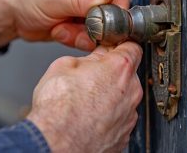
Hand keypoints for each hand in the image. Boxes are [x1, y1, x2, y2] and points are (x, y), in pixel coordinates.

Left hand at [0, 0, 130, 49]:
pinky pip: (90, 33)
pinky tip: (61, 31)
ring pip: (101, 23)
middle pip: (111, 6)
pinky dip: (78, 37)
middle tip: (82, 28)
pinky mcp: (80, 18)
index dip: (116, 6)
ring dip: (84, 32)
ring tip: (63, 28)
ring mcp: (84, 2)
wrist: (8, 14)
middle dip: (97, 22)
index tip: (108, 21)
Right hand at [27, 42, 142, 152]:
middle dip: (113, 70)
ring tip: (88, 97)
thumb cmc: (58, 108)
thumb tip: (95, 57)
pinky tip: (91, 114)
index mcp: (119, 68)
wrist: (54, 144)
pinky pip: (120, 115)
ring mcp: (129, 115)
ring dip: (111, 92)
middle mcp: (130, 91)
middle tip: (93, 74)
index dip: (121, 45)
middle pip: (128, 72)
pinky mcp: (124, 134)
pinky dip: (110, 112)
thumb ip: (88, 58)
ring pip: (125, 95)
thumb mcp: (65, 65)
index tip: (113, 48)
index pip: (132, 47)